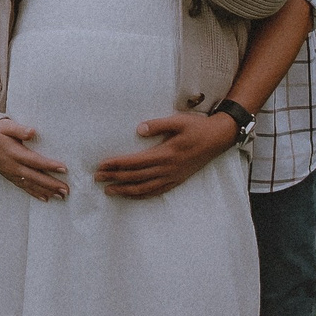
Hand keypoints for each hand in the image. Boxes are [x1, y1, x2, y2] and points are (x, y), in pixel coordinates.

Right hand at [0, 119, 69, 201]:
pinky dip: (35, 193)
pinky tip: (46, 198)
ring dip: (46, 191)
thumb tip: (32, 132)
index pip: (35, 161)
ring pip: (31, 185)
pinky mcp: (10, 177)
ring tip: (61, 196)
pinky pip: (24, 187)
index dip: (49, 165)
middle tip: (66, 190)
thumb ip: (20, 129)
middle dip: (51, 184)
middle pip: (35, 177)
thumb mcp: (7, 126)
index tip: (64, 168)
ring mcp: (11, 174)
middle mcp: (13, 166)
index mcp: (14, 153)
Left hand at [95, 111, 237, 198]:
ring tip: (109, 191)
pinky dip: (141, 195)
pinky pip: (156, 191)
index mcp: (165, 154)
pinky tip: (131, 195)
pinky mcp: (177, 180)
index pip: (135, 162)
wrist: (218, 139)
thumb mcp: (178, 121)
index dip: (116, 164)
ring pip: (144, 188)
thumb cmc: (197, 127)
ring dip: (125, 190)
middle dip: (115, 178)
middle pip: (136, 176)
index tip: (101, 165)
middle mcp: (167, 169)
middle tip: (97, 178)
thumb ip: (158, 125)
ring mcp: (173, 176)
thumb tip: (138, 129)